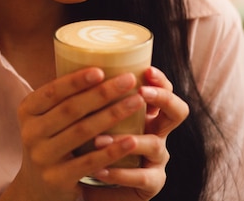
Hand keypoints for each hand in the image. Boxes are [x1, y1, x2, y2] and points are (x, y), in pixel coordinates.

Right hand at [2, 68, 145, 200]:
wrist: (36, 188)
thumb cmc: (51, 142)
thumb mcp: (46, 119)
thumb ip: (63, 99)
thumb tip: (101, 65)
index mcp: (27, 111)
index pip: (52, 91)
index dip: (76, 80)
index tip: (102, 69)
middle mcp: (30, 132)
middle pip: (70, 109)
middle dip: (102, 93)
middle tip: (129, 80)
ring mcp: (42, 156)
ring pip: (82, 132)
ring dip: (112, 115)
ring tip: (137, 102)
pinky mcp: (57, 178)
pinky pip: (88, 161)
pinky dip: (111, 150)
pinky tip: (131, 139)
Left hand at [82, 67, 188, 200]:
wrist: (89, 182)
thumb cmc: (88, 143)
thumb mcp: (89, 117)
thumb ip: (87, 97)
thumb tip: (66, 60)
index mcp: (144, 112)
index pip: (163, 89)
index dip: (160, 80)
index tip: (146, 70)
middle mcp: (157, 132)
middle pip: (177, 111)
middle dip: (163, 98)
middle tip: (140, 94)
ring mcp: (157, 159)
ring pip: (154, 145)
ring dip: (126, 140)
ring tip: (98, 140)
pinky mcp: (151, 184)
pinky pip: (141, 178)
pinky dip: (118, 173)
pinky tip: (98, 170)